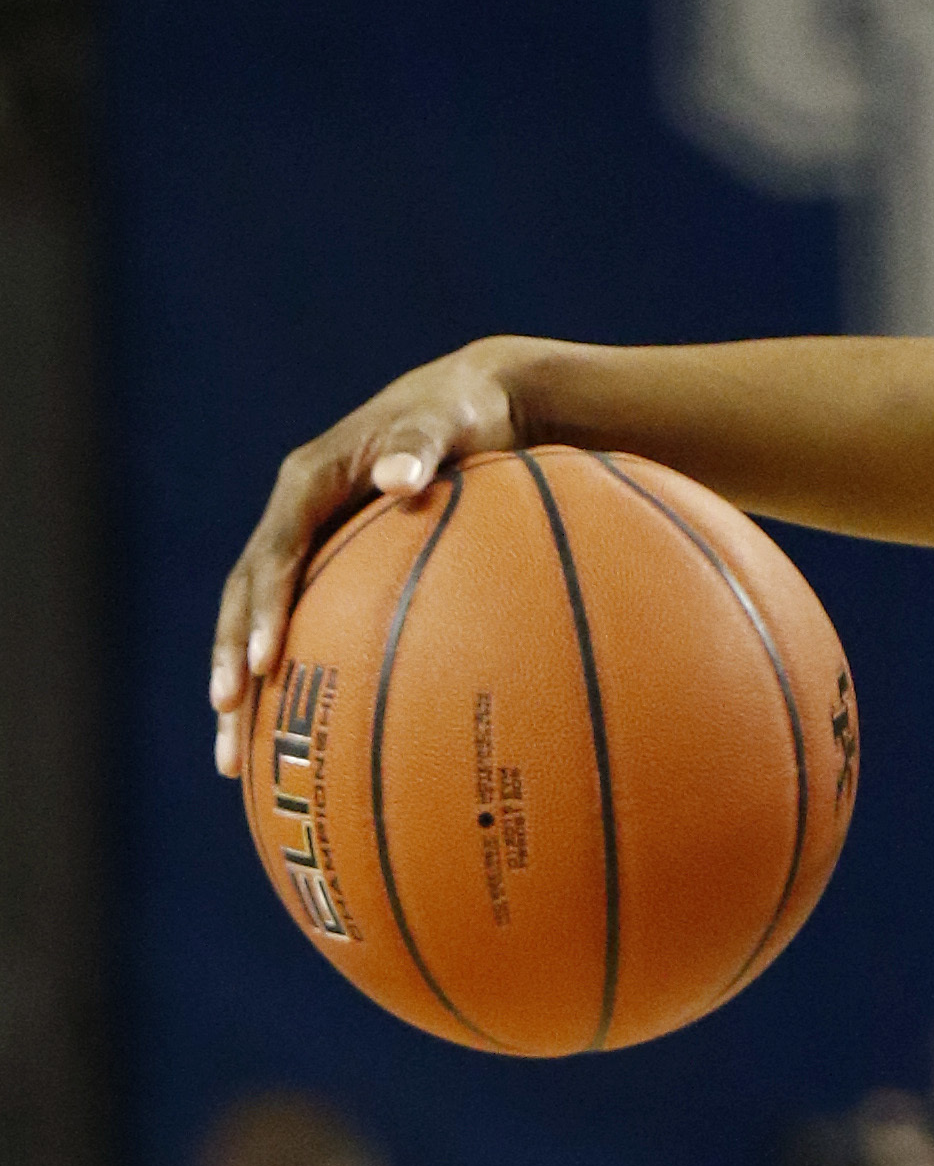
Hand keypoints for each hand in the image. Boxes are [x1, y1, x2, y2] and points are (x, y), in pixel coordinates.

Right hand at [212, 339, 537, 773]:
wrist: (476, 404)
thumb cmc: (465, 414)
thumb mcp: (449, 420)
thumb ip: (423, 445)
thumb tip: (400, 477)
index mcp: (309, 482)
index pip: (274, 551)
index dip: (264, 605)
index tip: (264, 659)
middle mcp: (295, 517)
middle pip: (244, 598)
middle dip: (230, 660)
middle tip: (226, 721)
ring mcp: (308, 545)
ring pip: (259, 622)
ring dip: (244, 687)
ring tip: (235, 761)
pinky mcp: (331, 567)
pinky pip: (305, 626)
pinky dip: (296, 677)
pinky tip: (305, 740)